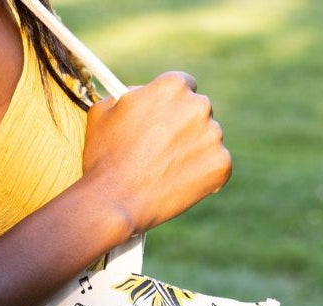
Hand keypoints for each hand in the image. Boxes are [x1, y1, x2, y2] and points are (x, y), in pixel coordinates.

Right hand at [81, 71, 231, 235]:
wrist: (112, 201)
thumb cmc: (103, 158)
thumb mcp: (103, 112)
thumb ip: (129, 95)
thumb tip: (141, 95)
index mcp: (172, 86)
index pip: (184, 87)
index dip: (172, 107)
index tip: (164, 122)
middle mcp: (198, 105)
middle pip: (198, 113)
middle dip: (184, 129)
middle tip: (162, 153)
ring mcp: (213, 136)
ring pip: (208, 140)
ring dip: (194, 153)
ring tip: (166, 174)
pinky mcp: (220, 165)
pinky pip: (217, 168)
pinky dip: (203, 178)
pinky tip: (179, 187)